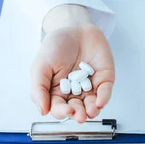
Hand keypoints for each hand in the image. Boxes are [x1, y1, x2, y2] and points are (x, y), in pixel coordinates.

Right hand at [30, 5, 114, 122]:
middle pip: (77, 109)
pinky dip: (104, 97)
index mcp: (57, 92)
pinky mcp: (104, 78)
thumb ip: (39, 88)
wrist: (72, 28)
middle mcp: (74, 93)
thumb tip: (42, 111)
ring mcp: (90, 86)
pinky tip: (100, 101)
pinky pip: (105, 91)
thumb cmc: (55, 47)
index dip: (63, 112)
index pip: (59, 108)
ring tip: (91, 111)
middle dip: (79, 113)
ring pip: (92, 104)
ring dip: (92, 110)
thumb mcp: (40, 66)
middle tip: (80, 115)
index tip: (66, 110)